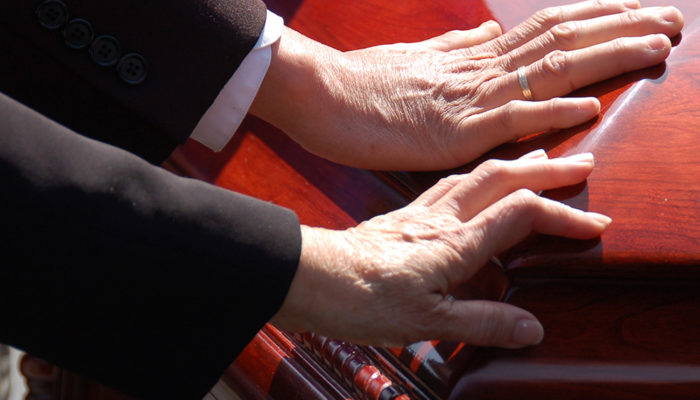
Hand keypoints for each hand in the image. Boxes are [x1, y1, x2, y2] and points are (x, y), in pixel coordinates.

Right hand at [251, 1, 682, 169]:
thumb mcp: (417, 59)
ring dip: (607, 55)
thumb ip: (456, 49)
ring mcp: (468, 97)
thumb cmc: (362, 82)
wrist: (319, 93)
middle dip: (622, 25)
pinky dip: (551, 110)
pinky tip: (589, 105)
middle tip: (673, 19)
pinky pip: (508, 119)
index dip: (598, 16)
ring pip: (548, 69)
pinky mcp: (452, 131)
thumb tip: (485, 33)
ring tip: (657, 45)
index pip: (547, 26)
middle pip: (562, 37)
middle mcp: (479, 67)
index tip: (638, 9)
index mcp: (472, 53)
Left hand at [271, 150, 610, 347]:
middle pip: (503, 179)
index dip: (563, 216)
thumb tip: (532, 329)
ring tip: (538, 161)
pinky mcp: (402, 214)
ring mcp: (420, 212)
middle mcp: (441, 218)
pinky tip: (474, 184)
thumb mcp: (426, 322)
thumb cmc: (360, 299)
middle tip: (583, 164)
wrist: (309, 277)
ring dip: (513, 166)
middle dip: (547, 171)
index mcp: (454, 243)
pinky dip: (476, 178)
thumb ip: (482, 322)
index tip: (594, 224)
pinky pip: (448, 185)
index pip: (522, 214)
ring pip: (476, 175)